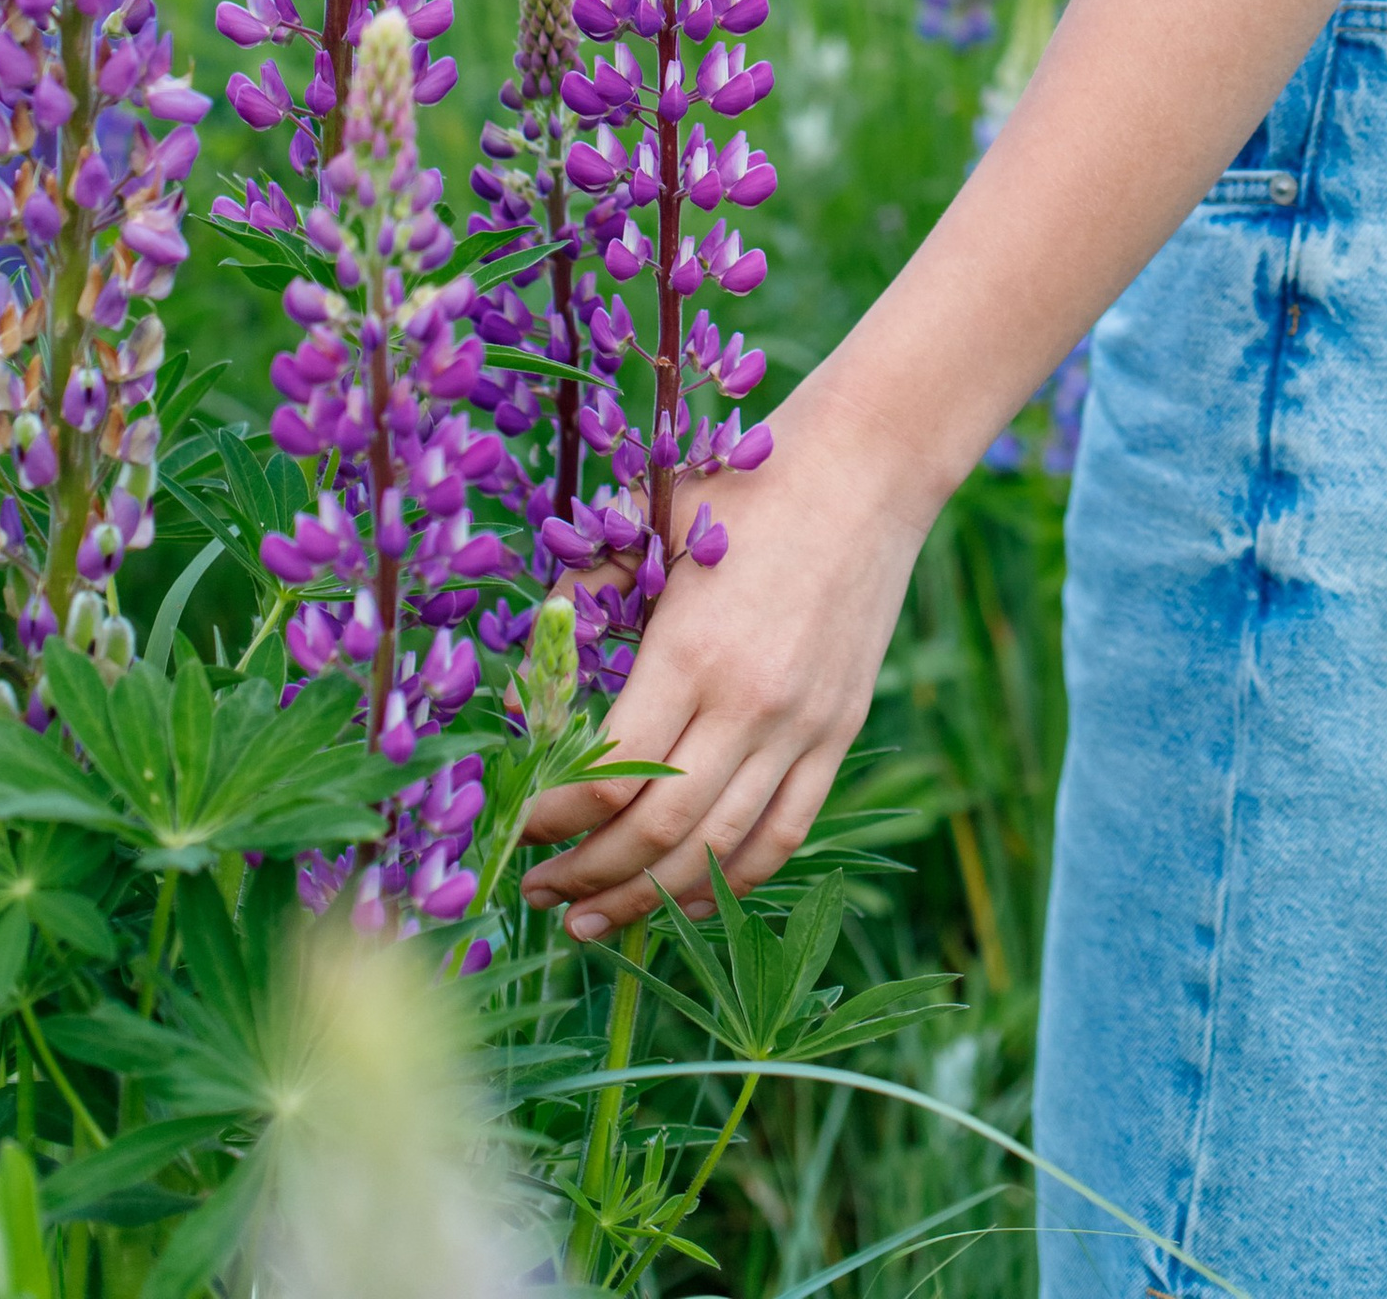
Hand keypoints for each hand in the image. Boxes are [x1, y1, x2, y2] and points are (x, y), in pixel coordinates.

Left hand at [518, 375, 937, 936]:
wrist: (868, 467)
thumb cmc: (750, 486)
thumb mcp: (655, 528)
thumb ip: (587, 599)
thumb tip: (527, 688)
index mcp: (691, 650)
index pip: (610, 775)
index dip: (554, 817)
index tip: (518, 827)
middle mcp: (750, 702)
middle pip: (658, 831)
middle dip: (587, 875)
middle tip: (539, 893)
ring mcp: (803, 725)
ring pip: (718, 851)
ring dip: (648, 898)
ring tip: (593, 920)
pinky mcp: (840, 731)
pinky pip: (785, 834)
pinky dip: (733, 882)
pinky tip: (686, 897)